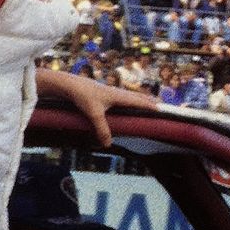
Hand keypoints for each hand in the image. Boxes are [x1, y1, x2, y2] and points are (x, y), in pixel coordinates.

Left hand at [37, 67, 156, 146]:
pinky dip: (128, 100)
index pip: (138, 101)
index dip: (149, 106)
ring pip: (128, 96)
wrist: (69, 84)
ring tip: (145, 103)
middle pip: (136, 96)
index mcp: (118, 96)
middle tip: (158, 104)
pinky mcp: (103, 93)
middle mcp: (116, 92)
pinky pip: (121, 97)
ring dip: (138, 99)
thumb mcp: (93, 114)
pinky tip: (124, 103)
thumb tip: (108, 144)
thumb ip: (102, 129)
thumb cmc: (83, 96)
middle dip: (147, 101)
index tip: (161, 109)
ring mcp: (110, 92)